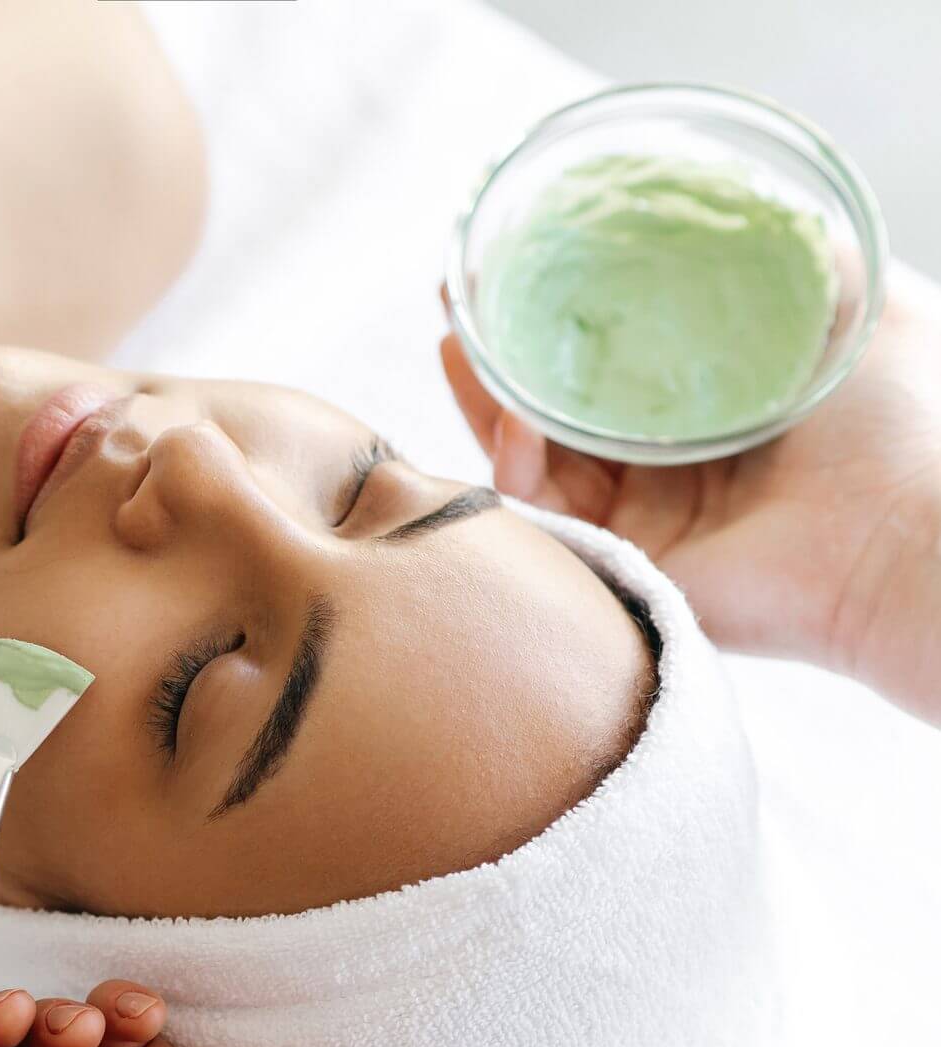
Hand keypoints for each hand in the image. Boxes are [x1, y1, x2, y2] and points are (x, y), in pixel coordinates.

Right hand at [440, 268, 940, 717]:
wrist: (907, 530)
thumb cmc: (904, 421)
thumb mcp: (856, 300)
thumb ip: (795, 249)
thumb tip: (733, 182)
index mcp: (712, 410)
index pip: (613, 360)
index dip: (561, 312)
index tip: (518, 259)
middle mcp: (668, 465)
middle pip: (554, 404)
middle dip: (499, 351)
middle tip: (458, 296)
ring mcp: (639, 516)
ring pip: (533, 454)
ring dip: (485, 399)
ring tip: (456, 342)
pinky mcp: (620, 560)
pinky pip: (543, 512)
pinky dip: (516, 465)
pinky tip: (514, 424)